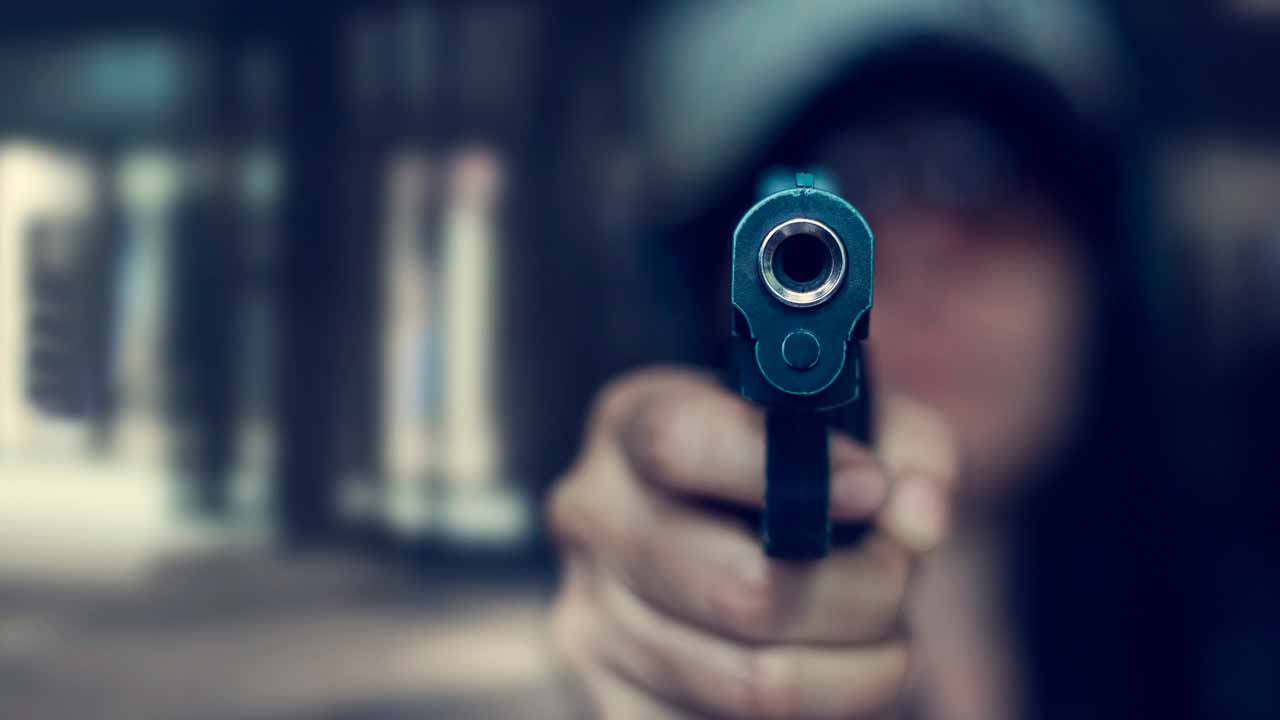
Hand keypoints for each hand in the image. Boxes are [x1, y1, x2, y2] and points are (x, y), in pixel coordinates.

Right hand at [548, 367, 957, 718]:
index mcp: (631, 420)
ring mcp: (592, 620)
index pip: (674, 441)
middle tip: (901, 577)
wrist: (726, 533)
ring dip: (858, 670)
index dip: (775, 467)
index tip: (870, 488)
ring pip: (752, 685)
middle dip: (861, 594)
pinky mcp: (611, 701)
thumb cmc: (799, 466)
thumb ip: (907, 450)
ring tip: (881, 633)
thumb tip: (918, 523)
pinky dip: (816, 716)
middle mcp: (593, 518)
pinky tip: (827, 671)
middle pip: (737, 587)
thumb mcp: (855, 419)